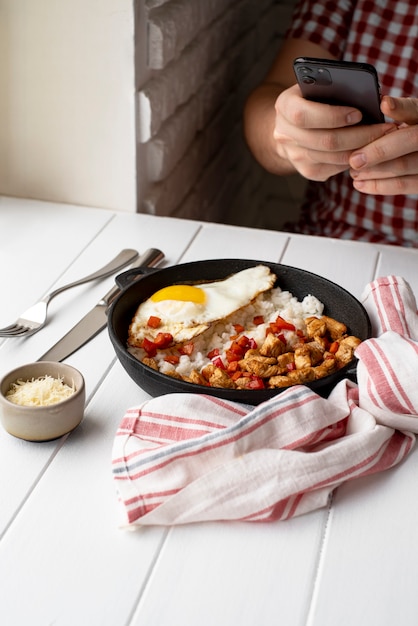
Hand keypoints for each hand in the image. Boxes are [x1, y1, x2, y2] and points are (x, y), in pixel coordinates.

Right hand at [274, 85, 395, 180]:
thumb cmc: (314, 97)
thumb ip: (333, 87)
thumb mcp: (318, 85)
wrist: (293, 124)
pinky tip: (371, 149)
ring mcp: (294, 156)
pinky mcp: (307, 171)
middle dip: (359, 135)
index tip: (359, 113)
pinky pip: (336, 168)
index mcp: (284, 106)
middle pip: (324, 141)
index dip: (332, 116)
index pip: (303, 115)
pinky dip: (355, 158)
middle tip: (384, 128)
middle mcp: (284, 134)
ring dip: (362, 149)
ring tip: (384, 138)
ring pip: (333, 158)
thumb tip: (366, 96)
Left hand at [350, 96, 417, 193]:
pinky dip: (378, 186)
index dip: (400, 108)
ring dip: (374, 171)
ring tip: (353, 172)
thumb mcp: (411, 115)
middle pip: (409, 141)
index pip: (414, 111)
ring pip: (403, 167)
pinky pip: (403, 185)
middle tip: (353, 160)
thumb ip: (400, 110)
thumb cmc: (412, 129)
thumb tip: (384, 103)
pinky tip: (360, 184)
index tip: (382, 106)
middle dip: (379, 152)